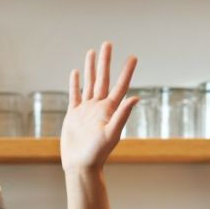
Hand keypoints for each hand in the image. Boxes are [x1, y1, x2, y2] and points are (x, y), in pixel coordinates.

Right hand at [60, 42, 138, 173]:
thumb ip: (122, 115)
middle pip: (102, 78)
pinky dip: (75, 83)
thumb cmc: (97, 153)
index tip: (133, 56)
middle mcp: (99, 107)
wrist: (81, 165)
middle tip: (108, 43)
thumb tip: (136, 98)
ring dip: (90, 68)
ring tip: (92, 52)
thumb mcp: (112, 133)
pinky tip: (76, 72)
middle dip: (105, 61)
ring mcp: (86, 110)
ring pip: (88, 83)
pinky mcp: (73, 115)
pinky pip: (75, 95)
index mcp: (109, 109)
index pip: (120, 85)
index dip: (127, 71)